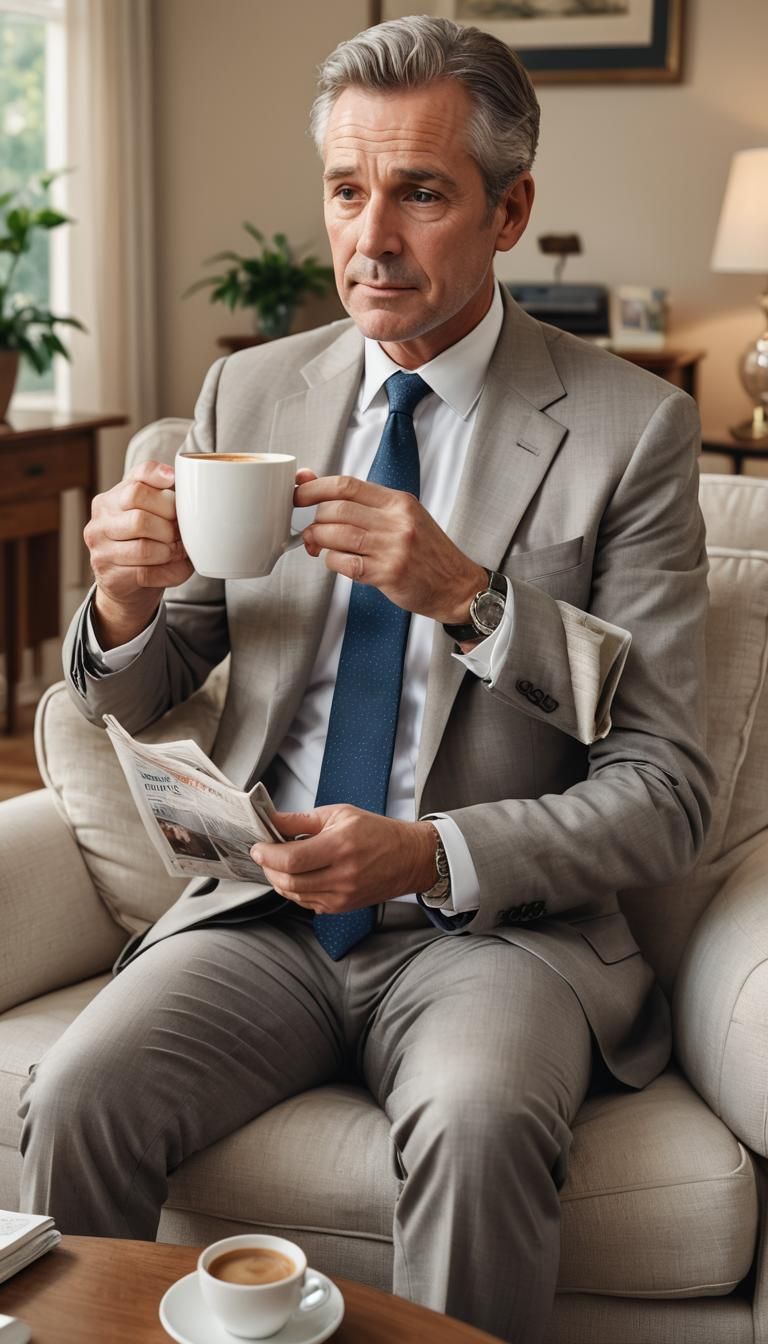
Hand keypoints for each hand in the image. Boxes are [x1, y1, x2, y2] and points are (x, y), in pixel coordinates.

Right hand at [87, 462, 317, 649]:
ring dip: (171, 549)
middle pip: (141, 507)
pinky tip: (180, 569)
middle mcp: (103, 515)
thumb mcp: (168, 516)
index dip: (160, 477)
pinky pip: (147, 571)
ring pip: (145, 542)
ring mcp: (101, 545)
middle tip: (183, 532)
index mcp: (117, 494)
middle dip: (171, 521)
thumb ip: (196, 497)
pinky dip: (171, 572)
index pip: (137, 475)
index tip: (179, 484)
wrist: (129, 589)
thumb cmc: (159, 544)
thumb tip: (293, 478)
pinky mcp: (109, 573)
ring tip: (181, 550)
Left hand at [250, 807, 436, 913]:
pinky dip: (294, 891)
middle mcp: (342, 875)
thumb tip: (271, 820)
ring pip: (295, 895)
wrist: (409, 858)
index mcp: (341, 846)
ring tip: (278, 864)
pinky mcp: (341, 907)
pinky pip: (307, 903)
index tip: (257, 846)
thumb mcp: (340, 814)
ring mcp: (342, 895)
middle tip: (263, 855)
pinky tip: (297, 876)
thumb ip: (301, 820)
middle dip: (268, 868)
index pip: (292, 858)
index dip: (267, 854)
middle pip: (289, 881)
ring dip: (278, 880)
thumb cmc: (377, 832)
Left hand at [295, 475, 486, 624]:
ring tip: (318, 546)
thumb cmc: (428, 552)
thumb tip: (314, 482)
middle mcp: (397, 521)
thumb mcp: (404, 517)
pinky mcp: (388, 574)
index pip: (347, 485)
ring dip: (319, 541)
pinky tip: (337, 562)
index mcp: (399, 502)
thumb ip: (365, 504)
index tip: (298, 492)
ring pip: (337, 535)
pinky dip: (332, 562)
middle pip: (337, 509)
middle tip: (312, 530)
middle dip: (315, 519)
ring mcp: (393, 548)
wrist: (456, 586)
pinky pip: (344, 563)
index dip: (315, 487)